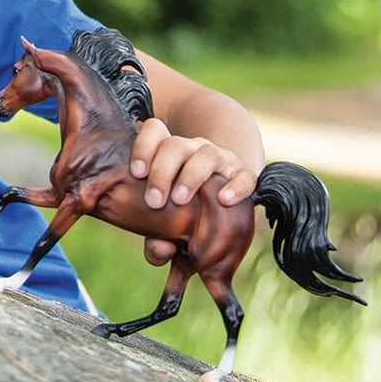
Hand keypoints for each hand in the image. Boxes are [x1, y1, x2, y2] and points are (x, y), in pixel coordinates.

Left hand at [130, 117, 257, 265]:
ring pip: (206, 155)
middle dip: (161, 172)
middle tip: (154, 202)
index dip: (144, 146)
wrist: (222, 196)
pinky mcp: (243, 174)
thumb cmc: (184, 210)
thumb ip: (157, 241)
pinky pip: (244, 175)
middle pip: (175, 145)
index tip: (136, 172)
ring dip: (191, 177)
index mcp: (168, 152)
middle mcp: (192, 149)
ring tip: (180, 200)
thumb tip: (162, 250)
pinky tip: (225, 200)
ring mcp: (219, 159)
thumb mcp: (167, 221)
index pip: (154, 131)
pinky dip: (236, 186)